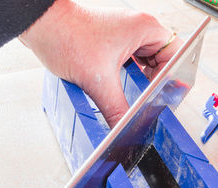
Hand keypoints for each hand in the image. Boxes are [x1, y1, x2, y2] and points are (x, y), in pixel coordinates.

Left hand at [20, 0, 182, 127]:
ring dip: (143, 78)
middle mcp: (137, 28)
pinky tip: (124, 88)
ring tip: (140, 95)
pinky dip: (130, 74)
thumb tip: (125, 129)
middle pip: (162, 59)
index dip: (174, 79)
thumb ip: (116, 109)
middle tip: (153, 101)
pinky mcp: (111, 40)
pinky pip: (130, 59)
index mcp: (144, 28)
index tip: (168, 97)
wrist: (42, 27)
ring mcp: (123, 33)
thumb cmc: (67, 37)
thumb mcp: (98, 81)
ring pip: (145, 60)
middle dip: (157, 81)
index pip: (175, 55)